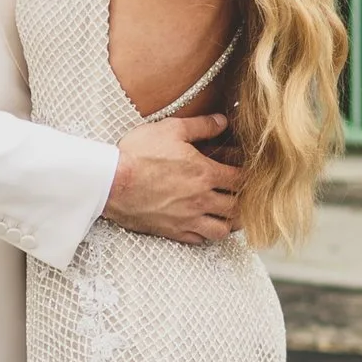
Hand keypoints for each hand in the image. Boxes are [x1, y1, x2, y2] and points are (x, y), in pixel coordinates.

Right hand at [102, 113, 241, 243]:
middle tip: (245, 196)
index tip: (250, 173)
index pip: (242, 180)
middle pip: (237, 208)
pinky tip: (205, 224)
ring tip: (230, 214)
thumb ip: (201, 126)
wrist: (110, 182)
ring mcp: (187, 218)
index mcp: (205, 173)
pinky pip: (199, 240)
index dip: (251, 177)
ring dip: (230, 222)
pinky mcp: (172, 231)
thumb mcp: (171, 129)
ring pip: (222, 230)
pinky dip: (207, 234)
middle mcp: (201, 199)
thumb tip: (223, 121)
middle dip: (246, 202)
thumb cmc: (138, 154)